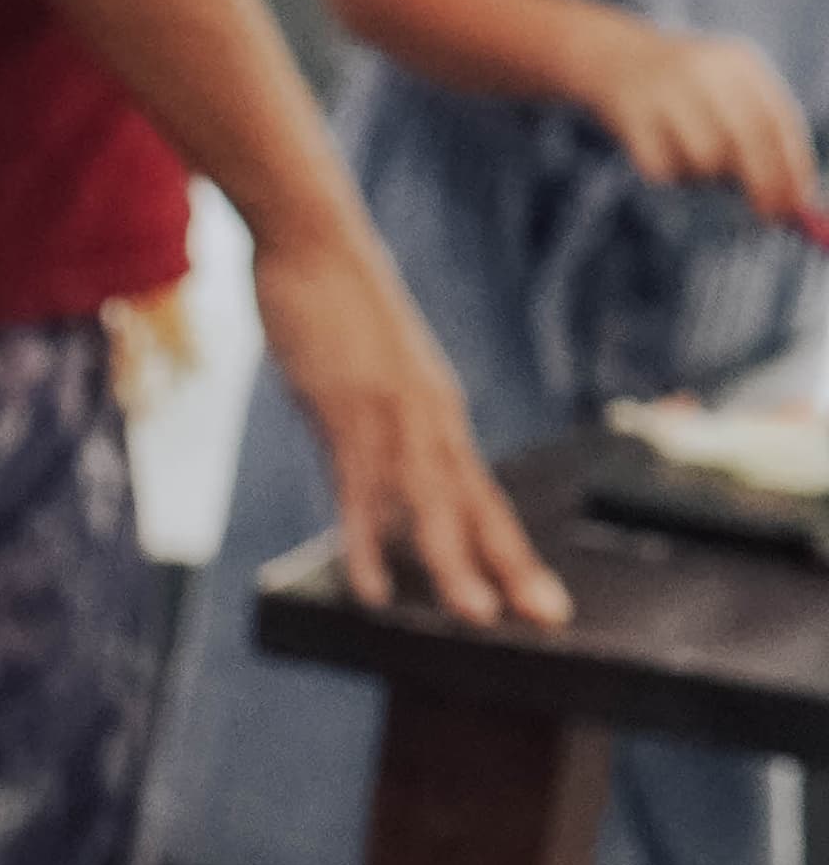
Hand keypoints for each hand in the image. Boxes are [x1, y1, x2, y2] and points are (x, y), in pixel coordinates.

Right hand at [253, 214, 569, 627]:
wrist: (318, 242)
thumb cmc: (338, 306)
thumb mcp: (365, 377)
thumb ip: (372, 429)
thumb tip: (368, 478)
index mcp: (437, 415)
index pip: (483, 497)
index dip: (512, 553)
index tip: (543, 603)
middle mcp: (431, 420)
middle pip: (476, 507)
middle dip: (511, 569)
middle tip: (546, 622)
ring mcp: (392, 416)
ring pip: (431, 503)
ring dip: (454, 563)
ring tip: (476, 618)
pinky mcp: (347, 411)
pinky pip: (362, 488)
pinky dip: (368, 538)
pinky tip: (374, 586)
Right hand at [582, 18, 819, 228]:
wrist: (615, 57)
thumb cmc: (687, 90)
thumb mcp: (729, 94)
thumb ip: (760, 137)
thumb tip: (790, 200)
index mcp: (740, 63)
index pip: (779, 119)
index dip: (794, 163)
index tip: (801, 203)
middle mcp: (707, 71)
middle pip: (749, 137)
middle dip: (764, 181)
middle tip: (770, 214)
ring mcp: (667, 92)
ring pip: (706, 158)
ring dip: (705, 174)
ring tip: (691, 155)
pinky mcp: (633, 117)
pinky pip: (664, 169)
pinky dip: (668, 170)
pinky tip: (658, 145)